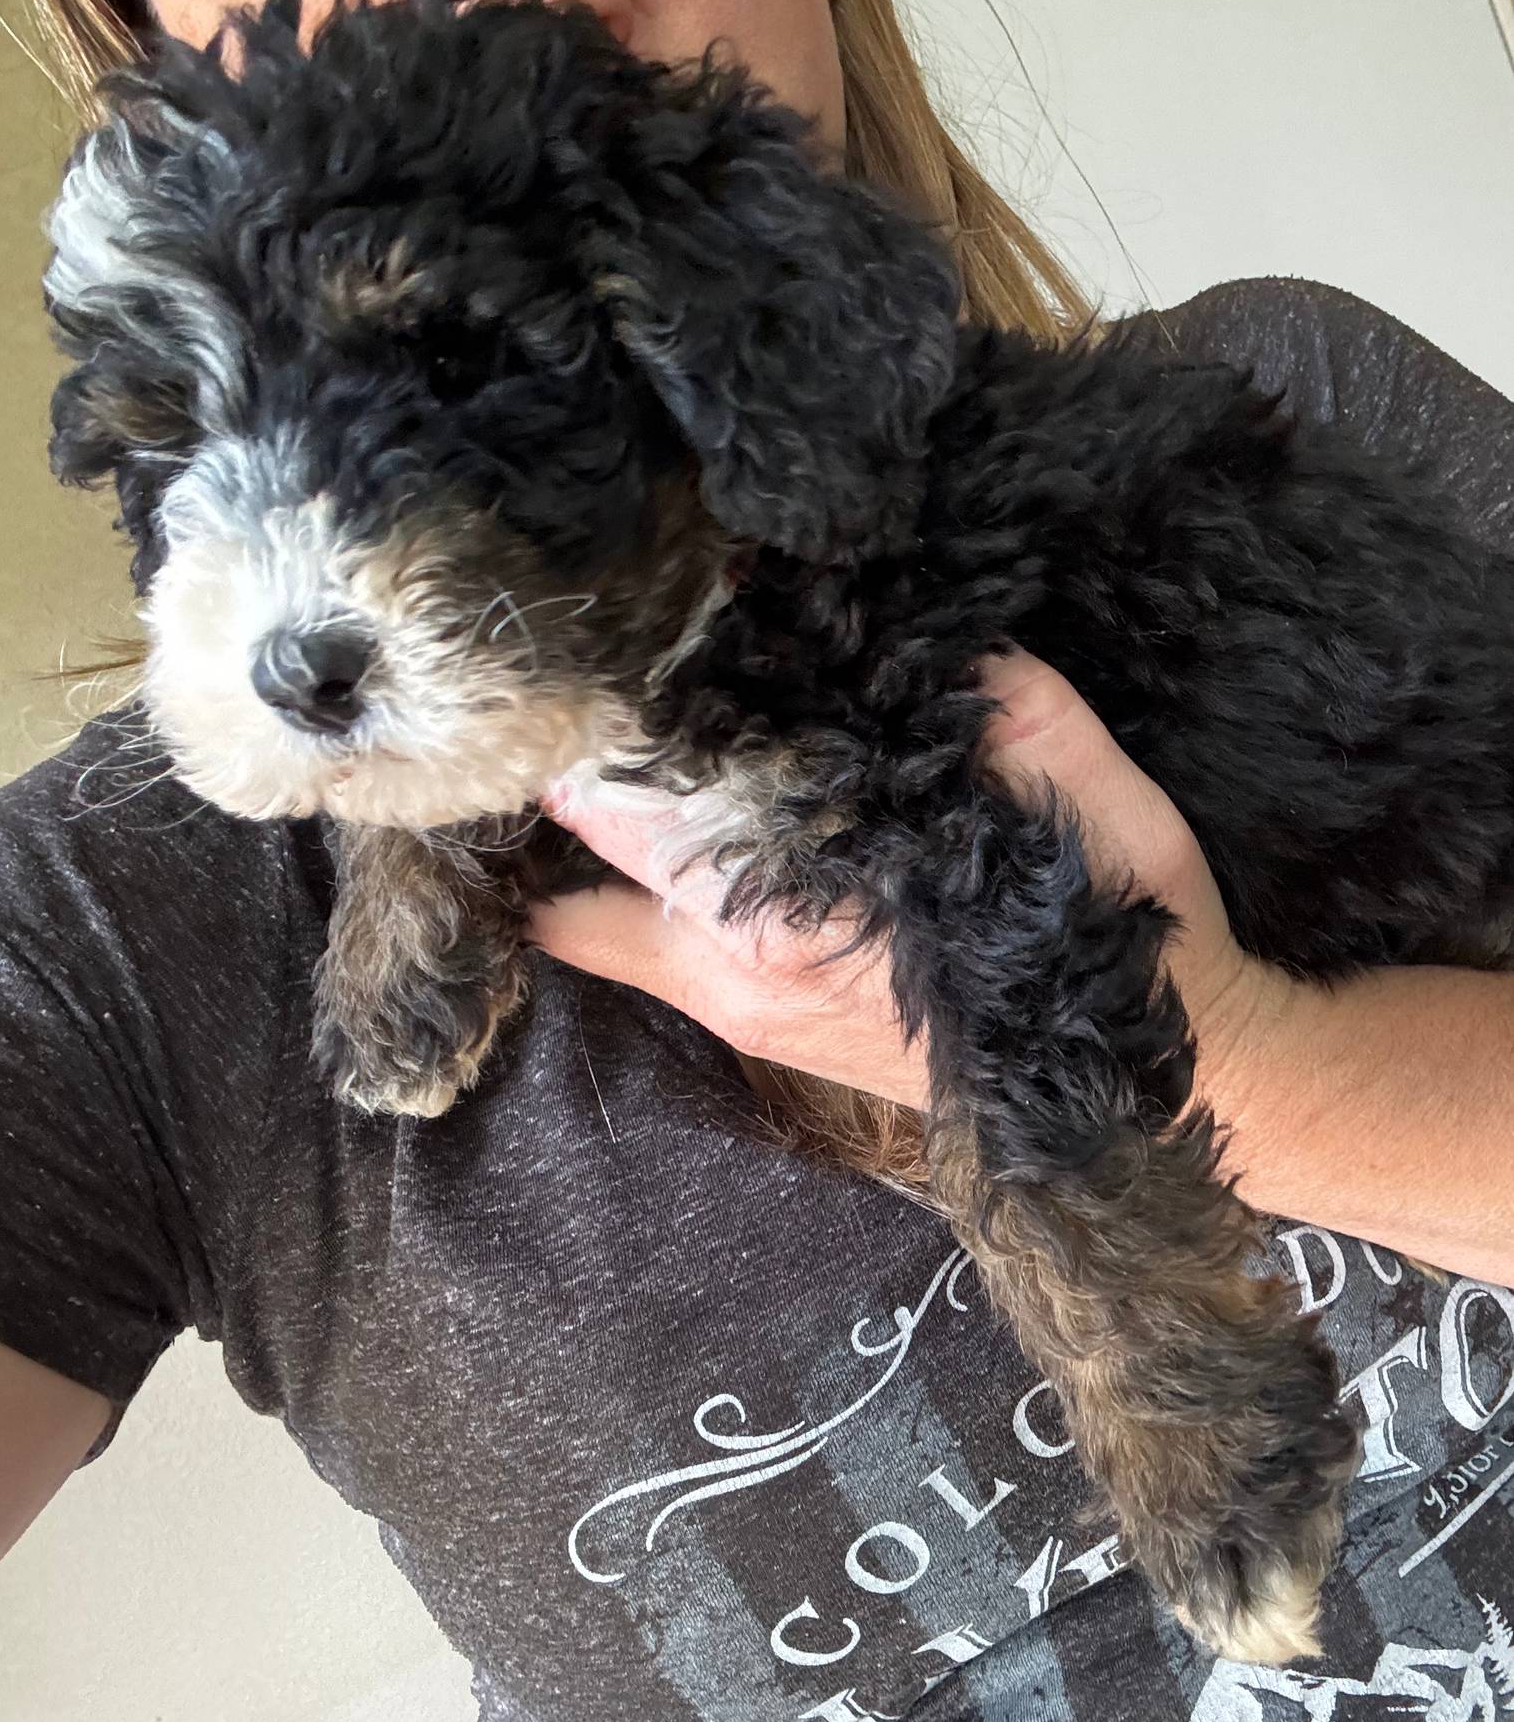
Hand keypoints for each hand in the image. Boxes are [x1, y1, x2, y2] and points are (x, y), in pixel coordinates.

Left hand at [528, 649, 1287, 1114]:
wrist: (1146, 1086)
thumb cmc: (1114, 945)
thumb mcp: (1096, 806)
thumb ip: (1024, 709)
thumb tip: (947, 635)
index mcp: (798, 919)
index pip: (640, 812)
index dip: (606, 731)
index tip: (596, 660)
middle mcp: (741, 973)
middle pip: (589, 865)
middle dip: (575, 782)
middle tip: (582, 697)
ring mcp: (738, 1014)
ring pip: (596, 923)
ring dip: (588, 844)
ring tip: (600, 753)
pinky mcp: (755, 1032)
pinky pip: (638, 959)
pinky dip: (615, 899)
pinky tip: (639, 837)